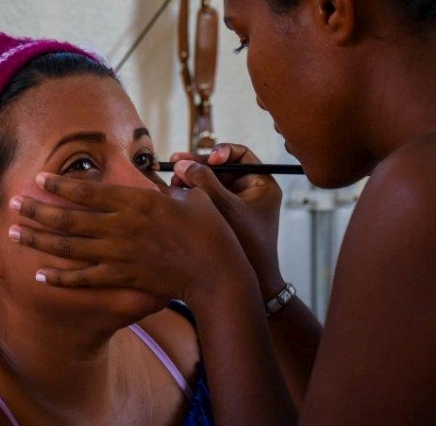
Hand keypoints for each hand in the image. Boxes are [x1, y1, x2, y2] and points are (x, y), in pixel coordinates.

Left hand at [7, 172, 255, 306]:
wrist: (216, 274)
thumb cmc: (211, 232)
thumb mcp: (199, 195)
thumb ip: (184, 176)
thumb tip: (179, 162)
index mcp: (137, 202)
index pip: (90, 191)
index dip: (61, 185)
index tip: (37, 179)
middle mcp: (122, 227)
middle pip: (70, 218)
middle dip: (38, 211)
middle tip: (12, 204)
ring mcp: (120, 254)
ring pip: (70, 247)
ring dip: (39, 240)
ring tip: (14, 234)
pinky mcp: (123, 277)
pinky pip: (85, 278)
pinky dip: (61, 277)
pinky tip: (40, 274)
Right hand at [169, 144, 284, 299]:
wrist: (251, 284)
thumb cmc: (247, 246)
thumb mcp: (226, 208)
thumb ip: (205, 182)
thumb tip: (182, 163)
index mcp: (263, 185)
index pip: (242, 155)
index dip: (222, 151)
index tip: (209, 160)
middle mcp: (250, 192)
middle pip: (222, 168)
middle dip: (198, 166)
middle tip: (175, 163)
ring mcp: (235, 206)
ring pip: (211, 183)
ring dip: (192, 179)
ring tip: (173, 181)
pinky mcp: (223, 218)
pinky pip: (206, 199)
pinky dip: (192, 194)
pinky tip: (175, 194)